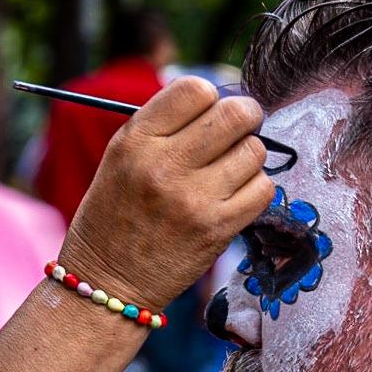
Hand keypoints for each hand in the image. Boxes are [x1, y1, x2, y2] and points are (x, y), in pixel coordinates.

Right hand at [59, 79, 273, 311]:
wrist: (108, 281)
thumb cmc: (114, 214)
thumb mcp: (120, 158)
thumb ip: (163, 126)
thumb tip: (220, 103)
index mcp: (135, 141)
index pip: (195, 89)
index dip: (209, 97)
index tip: (207, 114)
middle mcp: (164, 165)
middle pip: (236, 113)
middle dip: (243, 118)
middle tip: (235, 132)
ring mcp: (194, 198)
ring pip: (255, 151)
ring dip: (247, 157)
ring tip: (227, 172)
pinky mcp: (217, 229)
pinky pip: (264, 189)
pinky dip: (255, 189)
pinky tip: (233, 197)